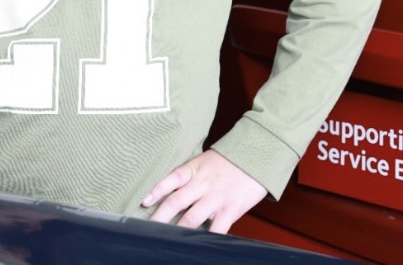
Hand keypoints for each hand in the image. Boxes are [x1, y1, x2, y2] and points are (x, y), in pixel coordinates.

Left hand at [142, 149, 265, 233]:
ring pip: (190, 219)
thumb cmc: (231, 160)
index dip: (156, 191)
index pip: (170, 180)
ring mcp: (215, 198)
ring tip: (165, 239)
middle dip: (159, 217)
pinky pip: (215, 229)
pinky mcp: (229, 210)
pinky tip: (196, 245)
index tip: (144, 202)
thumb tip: (173, 192)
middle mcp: (202, 184)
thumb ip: (191, 176)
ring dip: (176, 230)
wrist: (258, 156)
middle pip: (175, 203)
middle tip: (147, 228)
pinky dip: (205, 239)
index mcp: (194, 170)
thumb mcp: (205, 161)